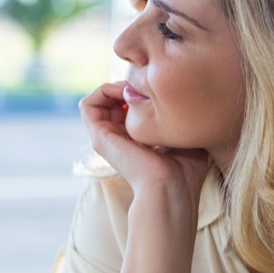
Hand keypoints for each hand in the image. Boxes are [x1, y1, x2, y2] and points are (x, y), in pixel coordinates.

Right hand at [79, 82, 209, 199]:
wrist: (170, 188)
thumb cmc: (185, 170)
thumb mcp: (183, 135)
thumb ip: (176, 117)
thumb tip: (177, 98)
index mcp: (136, 140)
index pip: (128, 107)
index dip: (141, 91)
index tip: (158, 89)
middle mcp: (118, 139)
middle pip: (113, 101)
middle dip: (127, 85)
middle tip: (145, 84)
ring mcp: (106, 138)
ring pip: (99, 100)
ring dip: (113, 85)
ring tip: (133, 86)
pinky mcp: (98, 137)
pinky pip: (88, 104)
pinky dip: (103, 90)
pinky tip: (124, 91)